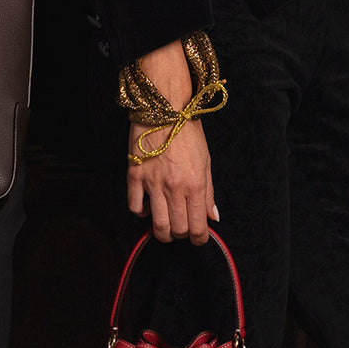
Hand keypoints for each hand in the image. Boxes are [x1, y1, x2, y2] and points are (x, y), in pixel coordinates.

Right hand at [126, 40, 218, 244]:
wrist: (164, 109)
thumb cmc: (188, 133)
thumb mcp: (206, 162)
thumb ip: (209, 193)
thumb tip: (213, 217)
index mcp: (195, 185)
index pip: (197, 227)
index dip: (199, 238)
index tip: (198, 237)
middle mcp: (174, 189)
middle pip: (177, 229)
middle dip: (181, 235)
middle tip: (182, 228)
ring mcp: (152, 184)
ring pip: (156, 225)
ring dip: (162, 231)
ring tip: (165, 226)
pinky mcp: (135, 176)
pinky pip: (135, 207)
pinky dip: (141, 212)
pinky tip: (147, 206)